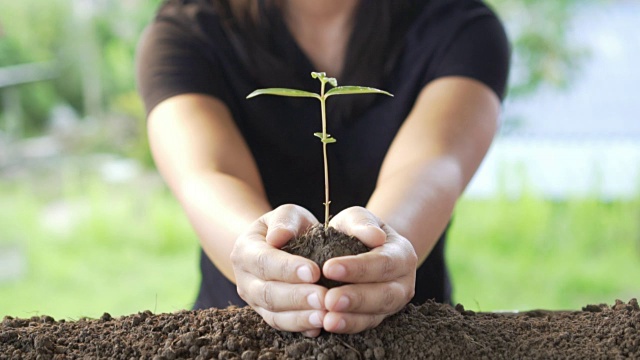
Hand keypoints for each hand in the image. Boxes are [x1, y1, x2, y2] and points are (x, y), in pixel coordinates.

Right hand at [230, 204, 327, 336]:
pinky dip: (301, 327)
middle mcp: (244, 279)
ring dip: (300, 317)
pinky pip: (282, 325)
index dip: (287, 268)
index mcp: (245, 250)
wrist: (279, 244)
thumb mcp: (287, 214)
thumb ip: (284, 221)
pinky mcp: (267, 315)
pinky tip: (320, 326)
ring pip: (273, 314)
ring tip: (325, 316)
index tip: (314, 271)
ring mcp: (254, 300)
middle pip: (267, 293)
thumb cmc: (287, 227)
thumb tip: (278, 236)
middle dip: (297, 297)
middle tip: (324, 298)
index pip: (264, 261)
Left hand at [322, 206, 417, 333]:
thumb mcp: (358, 218)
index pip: (383, 262)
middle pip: (384, 294)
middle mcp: (404, 282)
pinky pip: (366, 325)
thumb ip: (363, 223)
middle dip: (356, 299)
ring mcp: (394, 303)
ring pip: (376, 315)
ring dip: (351, 319)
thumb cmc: (358, 230)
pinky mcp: (379, 317)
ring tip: (328, 320)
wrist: (364, 247)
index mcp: (402, 254)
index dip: (358, 267)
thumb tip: (375, 236)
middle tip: (329, 300)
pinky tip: (328, 325)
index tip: (329, 268)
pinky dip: (347, 326)